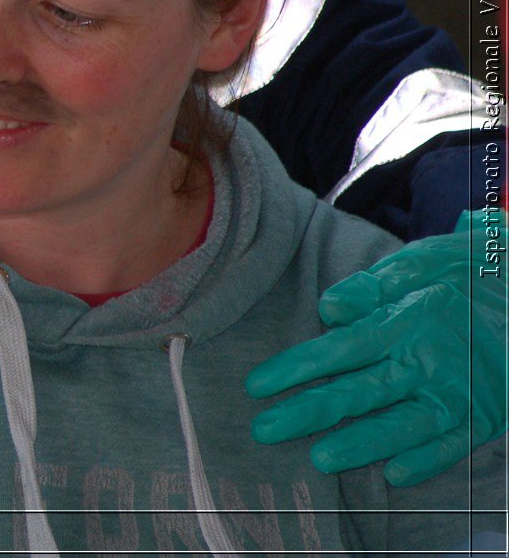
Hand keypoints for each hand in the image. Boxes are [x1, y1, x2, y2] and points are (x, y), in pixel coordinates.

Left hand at [246, 210, 507, 485]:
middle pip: (361, 391)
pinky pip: (453, 444)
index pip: (340, 349)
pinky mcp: (483, 415)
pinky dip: (426, 461)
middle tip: (263, 430)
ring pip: (403, 425)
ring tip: (319, 459)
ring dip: (361, 444)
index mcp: (407, 321)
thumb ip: (371, 287)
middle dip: (309, 413)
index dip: (296, 368)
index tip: (255, 385)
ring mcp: (458, 393)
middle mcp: (430, 361)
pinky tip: (394, 475)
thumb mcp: (419, 263)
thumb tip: (328, 309)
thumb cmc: (465, 275)